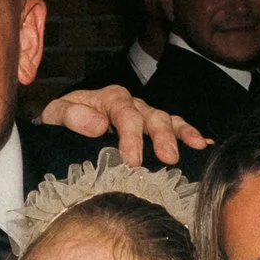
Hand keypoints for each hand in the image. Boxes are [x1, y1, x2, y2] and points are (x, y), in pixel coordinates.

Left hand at [36, 84, 208, 166]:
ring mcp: (145, 115)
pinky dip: (189, 134)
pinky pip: (176, 127)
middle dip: (162, 137)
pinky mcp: (152, 128)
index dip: (131, 137)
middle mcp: (132, 104)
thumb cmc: (61, 122)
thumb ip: (71, 116)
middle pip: (152, 117)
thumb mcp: (56, 115)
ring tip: (195, 148)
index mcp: (111, 99)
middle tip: (168, 159)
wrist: (62, 127)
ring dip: (181, 135)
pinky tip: (203, 145)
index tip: (133, 160)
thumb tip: (99, 125)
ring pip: (167, 120)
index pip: (125, 115)